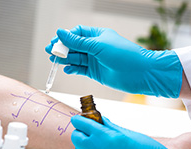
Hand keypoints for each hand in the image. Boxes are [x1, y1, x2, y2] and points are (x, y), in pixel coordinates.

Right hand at [45, 25, 182, 97]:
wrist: (140, 73)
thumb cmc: (124, 55)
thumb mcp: (98, 45)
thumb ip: (78, 41)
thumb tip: (61, 33)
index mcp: (98, 35)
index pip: (77, 33)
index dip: (65, 37)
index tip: (56, 41)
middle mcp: (95, 47)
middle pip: (74, 46)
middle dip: (62, 49)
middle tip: (51, 52)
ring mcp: (95, 61)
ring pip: (76, 58)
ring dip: (65, 59)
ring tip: (55, 60)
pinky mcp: (96, 73)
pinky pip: (80, 70)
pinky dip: (73, 69)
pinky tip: (67, 69)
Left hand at [71, 115, 190, 148]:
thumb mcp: (130, 134)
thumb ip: (111, 127)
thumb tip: (100, 119)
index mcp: (106, 137)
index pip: (83, 124)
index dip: (79, 119)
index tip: (78, 118)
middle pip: (77, 138)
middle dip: (80, 132)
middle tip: (88, 131)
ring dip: (84, 147)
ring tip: (96, 145)